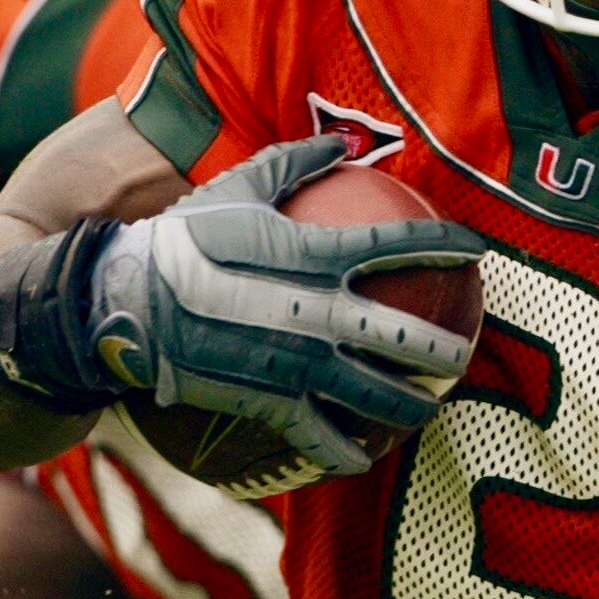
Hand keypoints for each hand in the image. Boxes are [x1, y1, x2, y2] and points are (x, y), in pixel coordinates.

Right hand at [89, 138, 486, 475]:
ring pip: (374, 394)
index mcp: (314, 256)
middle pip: (403, 335)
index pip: (397, 244)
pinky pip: (320, 435)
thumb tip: (343, 140)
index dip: (443, 243)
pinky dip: (345, 451)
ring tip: (432, 409)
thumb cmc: (180, 239)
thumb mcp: (236, 188)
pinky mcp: (271, 402)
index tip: (476, 249)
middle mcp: (318, 313)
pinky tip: (364, 457)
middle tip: (467, 351)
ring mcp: (298, 363)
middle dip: (443, 346)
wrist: (123, 305)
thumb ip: (295, 163)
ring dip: (411, 404)